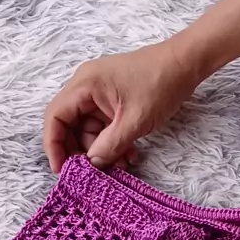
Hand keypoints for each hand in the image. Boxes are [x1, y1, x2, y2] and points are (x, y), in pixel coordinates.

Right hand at [43, 41, 199, 172]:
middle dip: (81, 152)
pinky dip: (112, 144)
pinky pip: (104, 129)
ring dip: (101, 152)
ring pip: (89, 131)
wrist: (185, 65)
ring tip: (121, 166)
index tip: (62, 170)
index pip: (55, 117)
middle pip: (69, 127)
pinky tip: (128, 156)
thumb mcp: (134, 121)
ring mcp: (99, 96)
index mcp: (84, 85)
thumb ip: (109, 145)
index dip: (54, 145)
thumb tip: (91, 164)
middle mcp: (86, 88)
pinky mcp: (112, 103)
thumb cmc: (160, 84)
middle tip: (95, 173)